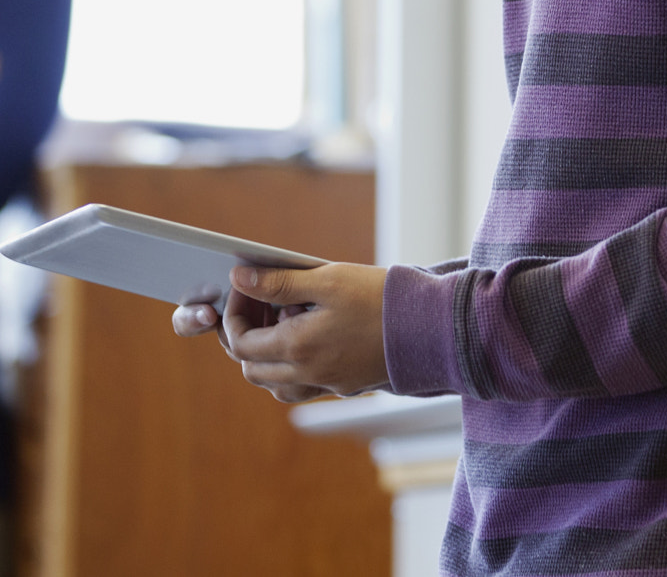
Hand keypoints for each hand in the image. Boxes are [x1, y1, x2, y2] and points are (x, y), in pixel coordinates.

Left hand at [173, 263, 389, 403]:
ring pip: (276, 385)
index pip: (240, 343)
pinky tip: (309, 340)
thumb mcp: (327, 280)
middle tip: (260, 304)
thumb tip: (239, 277)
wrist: (432, 328)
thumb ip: (280, 281)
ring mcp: (328, 384)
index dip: (233, 315)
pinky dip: (293, 371)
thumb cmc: (381, 298)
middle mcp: (308, 373)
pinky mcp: (347, 386)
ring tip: (283, 322)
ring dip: (267, 359)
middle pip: (252, 369)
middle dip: (245, 337)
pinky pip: (304, 389)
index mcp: (297, 346)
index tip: (245, 288)